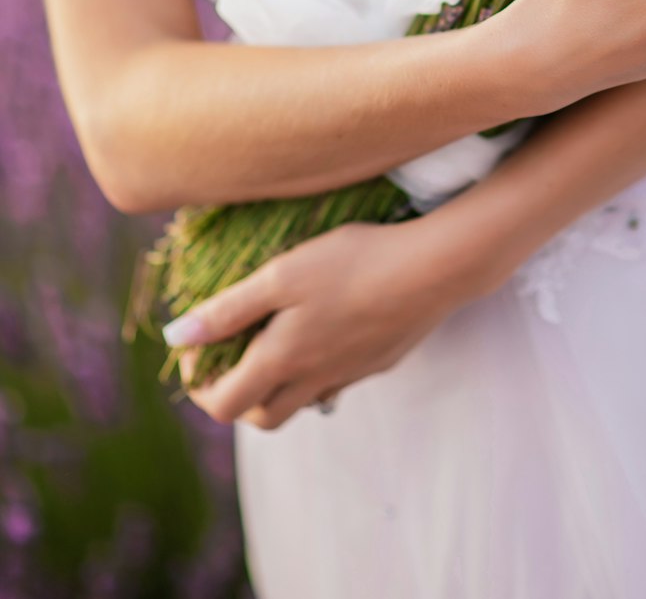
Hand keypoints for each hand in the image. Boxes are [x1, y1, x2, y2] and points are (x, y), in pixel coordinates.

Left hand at [170, 216, 469, 430]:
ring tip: (275, 339)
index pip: (223, 405)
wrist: (434, 269)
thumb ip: (228, 309)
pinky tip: (326, 328)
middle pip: (262, 417)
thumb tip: (178, 338)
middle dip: (237, 395)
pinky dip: (317, 367)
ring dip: (278, 385)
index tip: (196, 353)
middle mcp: (314, 379)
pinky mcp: (379, 362)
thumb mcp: (281, 275)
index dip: (199, 386)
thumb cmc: (353, 263)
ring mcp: (350, 374)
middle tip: (232, 355)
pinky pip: (336, 380)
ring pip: (301, 401)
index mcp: (282, 360)